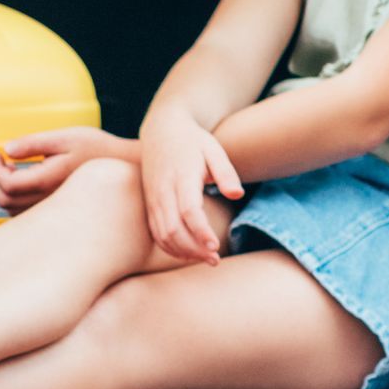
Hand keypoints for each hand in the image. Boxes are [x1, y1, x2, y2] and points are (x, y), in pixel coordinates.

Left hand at [0, 124, 139, 210]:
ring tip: (10, 167)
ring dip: (2, 188)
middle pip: (5, 199)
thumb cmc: (97, 150)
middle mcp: (47, 201)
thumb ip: (34, 143)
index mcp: (48, 181)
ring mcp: (51, 210)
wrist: (124, 169)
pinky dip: (13, 198)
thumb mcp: (66, 138)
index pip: (7, 184)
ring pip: (12, 209)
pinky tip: (22, 179)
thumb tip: (7, 149)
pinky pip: (23, 213)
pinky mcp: (54, 213)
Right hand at [139, 110, 241, 265]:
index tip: (215, 247)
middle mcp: (163, 190)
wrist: (161, 129)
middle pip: (173, 228)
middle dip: (194, 249)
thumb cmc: (192, 141)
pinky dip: (171, 248)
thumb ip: (226, 172)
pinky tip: (189, 253)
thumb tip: (238, 194)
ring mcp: (153, 199)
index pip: (188, 210)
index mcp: (181, 176)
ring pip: (163, 235)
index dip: (200, 231)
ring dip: (183, 252)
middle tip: (215, 259)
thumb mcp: (213, 149)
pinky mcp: (150, 205)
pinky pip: (156, 233)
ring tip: (205, 258)